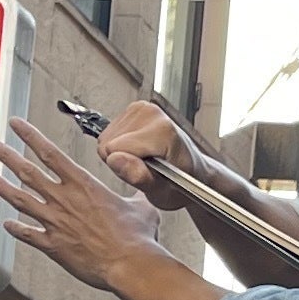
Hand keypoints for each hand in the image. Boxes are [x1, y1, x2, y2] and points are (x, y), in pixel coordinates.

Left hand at [0, 119, 166, 288]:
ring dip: (0, 186)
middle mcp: (64, 200)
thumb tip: (140, 194)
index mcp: (83, 185)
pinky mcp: (53, 245)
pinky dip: (16, 229)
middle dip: (6, 155)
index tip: (16, 125)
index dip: (30, 136)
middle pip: (27, 171)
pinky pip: (28, 234)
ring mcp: (55, 222)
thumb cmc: (136, 238)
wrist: (129, 265)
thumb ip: (134, 197)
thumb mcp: (141, 207)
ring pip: (20, 199)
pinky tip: (6, 225)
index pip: (50, 153)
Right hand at [94, 99, 214, 201]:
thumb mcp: (161, 191)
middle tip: (145, 166)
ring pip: (106, 137)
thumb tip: (115, 160)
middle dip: (122, 159)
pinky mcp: (135, 109)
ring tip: (145, 158)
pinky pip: (109, 132)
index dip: (125, 166)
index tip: (145, 171)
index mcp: (161, 130)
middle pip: (108, 142)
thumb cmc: (180, 182)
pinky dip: (121, 144)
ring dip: (121, 152)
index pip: (114, 149)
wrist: (192, 170)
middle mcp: (151, 113)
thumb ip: (138, 175)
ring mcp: (142, 108)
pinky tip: (140, 149)